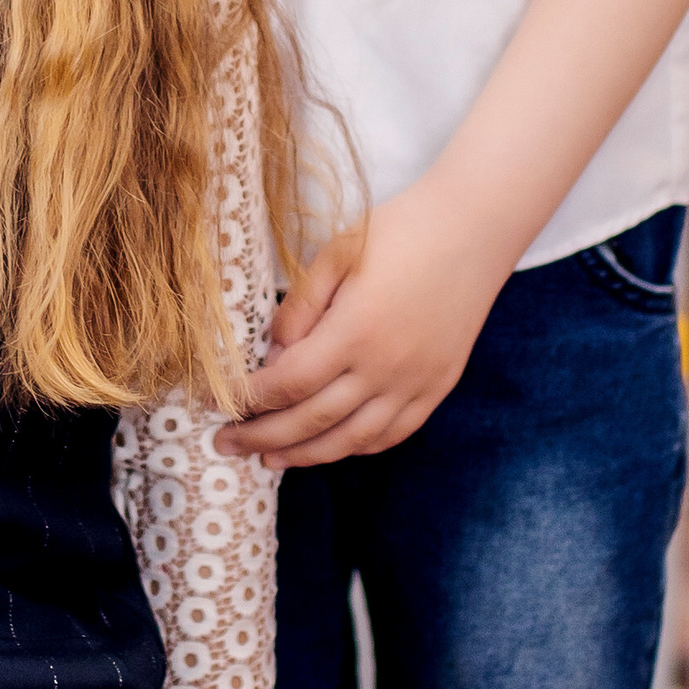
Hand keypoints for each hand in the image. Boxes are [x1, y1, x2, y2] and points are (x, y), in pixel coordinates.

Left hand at [216, 178, 510, 466]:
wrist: (474, 230)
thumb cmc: (400, 231)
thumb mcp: (336, 255)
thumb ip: (299, 309)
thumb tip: (271, 359)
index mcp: (354, 331)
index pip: (287, 383)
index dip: (247, 399)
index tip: (214, 402)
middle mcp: (386, 368)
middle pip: (312, 421)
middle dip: (262, 437)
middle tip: (226, 444)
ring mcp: (416, 383)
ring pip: (352, 440)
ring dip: (306, 456)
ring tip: (269, 459)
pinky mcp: (438, 387)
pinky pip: (392, 433)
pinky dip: (356, 447)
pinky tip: (330, 447)